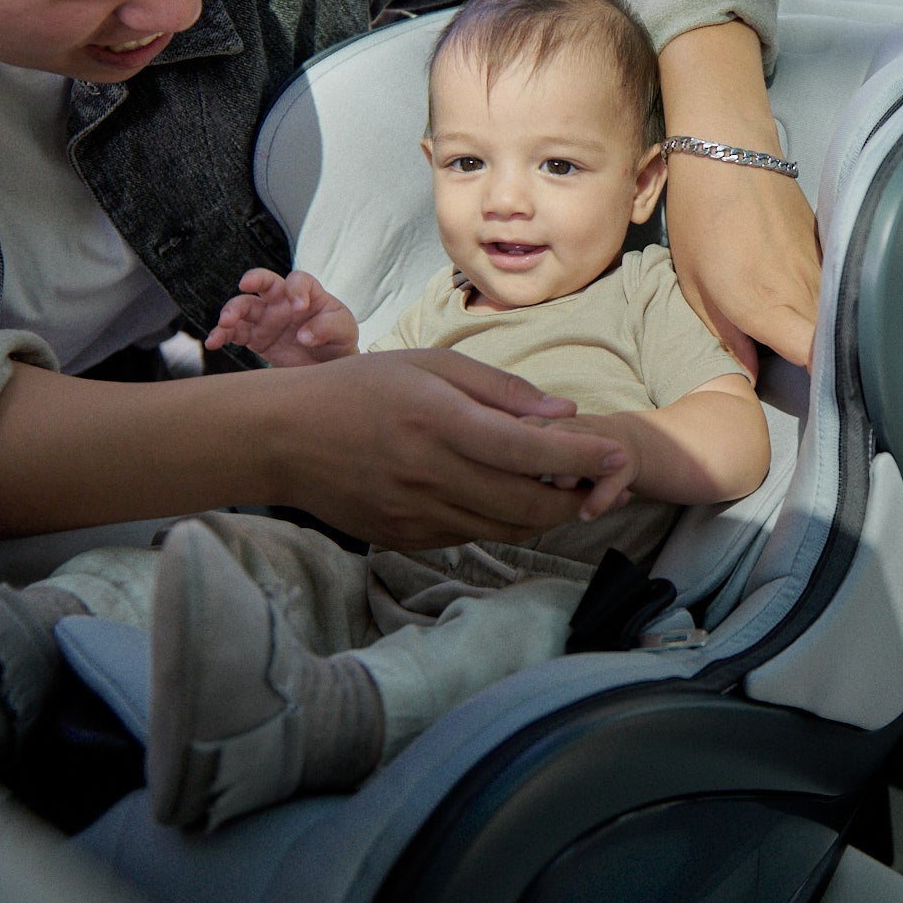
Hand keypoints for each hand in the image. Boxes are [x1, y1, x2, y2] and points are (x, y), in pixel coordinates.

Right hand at [205, 268, 358, 365]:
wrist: (328, 367)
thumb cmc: (338, 341)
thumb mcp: (344, 331)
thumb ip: (328, 327)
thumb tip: (304, 335)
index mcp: (308, 293)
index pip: (298, 280)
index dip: (296, 289)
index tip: (300, 307)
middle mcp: (283, 301)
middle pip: (263, 282)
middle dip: (252, 279)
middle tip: (244, 285)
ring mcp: (267, 318)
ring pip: (244, 306)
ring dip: (231, 310)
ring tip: (225, 322)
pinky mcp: (255, 338)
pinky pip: (234, 333)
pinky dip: (221, 335)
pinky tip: (213, 341)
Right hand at [268, 349, 630, 548]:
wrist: (284, 437)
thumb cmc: (362, 388)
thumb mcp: (432, 365)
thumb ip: (500, 391)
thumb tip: (564, 415)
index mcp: (441, 421)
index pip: (529, 449)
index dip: (582, 458)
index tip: (618, 457)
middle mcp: (431, 473)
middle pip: (526, 504)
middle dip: (576, 499)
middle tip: (603, 486)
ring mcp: (417, 513)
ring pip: (504, 528)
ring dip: (545, 515)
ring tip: (567, 493)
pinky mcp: (406, 537)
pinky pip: (471, 535)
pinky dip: (501, 522)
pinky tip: (508, 499)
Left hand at [658, 21, 820, 370]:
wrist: (727, 151)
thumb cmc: (701, 218)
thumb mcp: (696, 286)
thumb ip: (726, 338)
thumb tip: (747, 376)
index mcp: (768, 307)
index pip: (819, 360)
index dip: (828, 384)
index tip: (824, 401)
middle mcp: (804, 291)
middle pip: (836, 344)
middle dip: (836, 367)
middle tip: (828, 387)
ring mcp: (821, 266)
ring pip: (838, 315)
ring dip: (833, 334)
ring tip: (823, 351)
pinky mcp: (826, 246)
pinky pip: (836, 287)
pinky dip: (832, 303)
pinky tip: (817, 307)